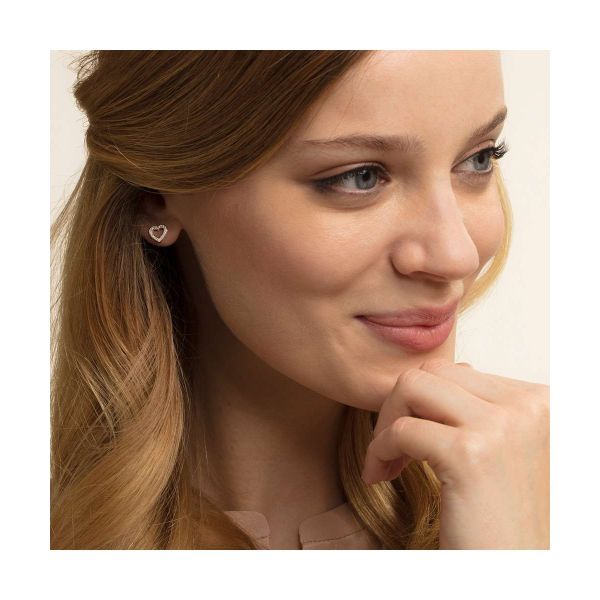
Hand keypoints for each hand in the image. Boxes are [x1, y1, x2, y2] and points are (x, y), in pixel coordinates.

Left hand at [361, 358, 548, 548]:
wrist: (519, 576)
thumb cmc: (507, 520)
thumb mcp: (508, 450)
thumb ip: (487, 408)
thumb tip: (454, 371)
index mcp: (541, 402)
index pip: (458, 372)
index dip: (425, 403)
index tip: (416, 437)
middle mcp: (528, 406)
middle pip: (433, 372)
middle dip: (401, 405)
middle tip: (393, 446)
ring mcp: (502, 427)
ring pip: (412, 387)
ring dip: (387, 422)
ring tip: (388, 459)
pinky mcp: (470, 456)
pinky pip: (400, 430)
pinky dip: (379, 450)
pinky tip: (382, 475)